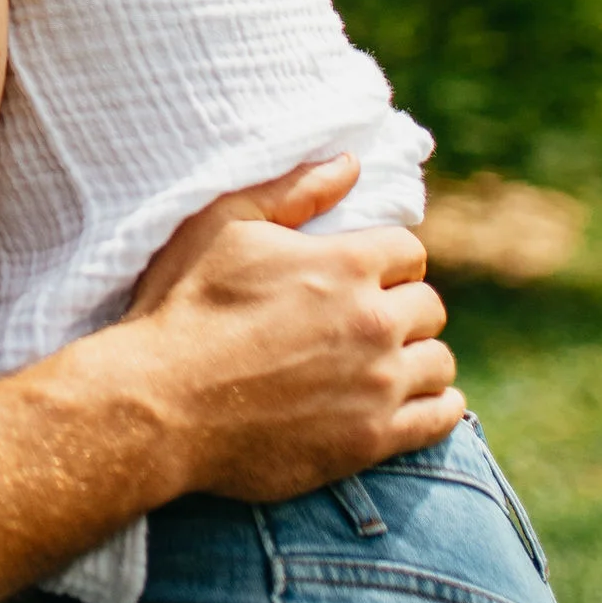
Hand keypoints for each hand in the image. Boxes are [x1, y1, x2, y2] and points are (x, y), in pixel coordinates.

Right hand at [130, 156, 461, 501]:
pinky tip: (411, 402)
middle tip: (364, 320)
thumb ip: (294, 189)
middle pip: (428, 306)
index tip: (362, 276)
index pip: (409, 251)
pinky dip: (436, 407)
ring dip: (417, 357)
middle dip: (401, 307)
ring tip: (384, 363)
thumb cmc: (184, 306)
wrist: (162, 404)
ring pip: (439, 362)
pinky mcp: (371, 439)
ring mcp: (377, 385)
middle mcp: (373, 321)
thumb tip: (350, 163)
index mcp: (345, 264)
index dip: (385, 260)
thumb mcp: (224, 224)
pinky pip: (440, 418)